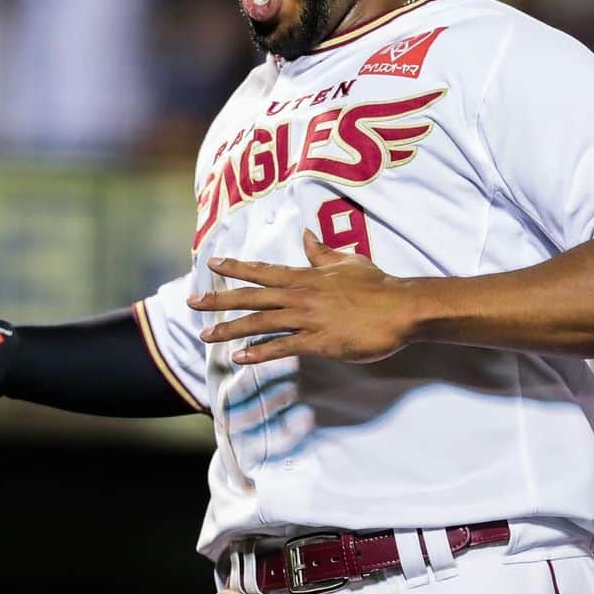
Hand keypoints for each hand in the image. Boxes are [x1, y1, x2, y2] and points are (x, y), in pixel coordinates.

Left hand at [187, 230, 413, 364]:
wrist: (401, 309)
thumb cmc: (377, 285)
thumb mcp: (347, 261)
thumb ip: (322, 252)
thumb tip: (307, 235)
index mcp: (306, 276)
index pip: (263, 271)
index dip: (235, 268)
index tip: (211, 264)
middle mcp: (300, 295)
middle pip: (252, 297)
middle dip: (219, 300)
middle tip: (192, 303)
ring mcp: (307, 319)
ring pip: (260, 323)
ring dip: (231, 329)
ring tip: (206, 335)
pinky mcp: (318, 341)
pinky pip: (282, 347)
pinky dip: (259, 353)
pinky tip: (240, 358)